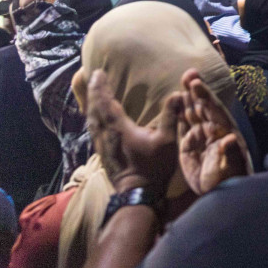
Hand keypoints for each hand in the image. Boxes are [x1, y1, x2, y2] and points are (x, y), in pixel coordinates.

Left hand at [85, 69, 178, 194]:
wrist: (138, 195)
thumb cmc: (153, 167)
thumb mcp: (166, 141)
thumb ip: (169, 116)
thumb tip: (176, 93)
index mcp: (118, 128)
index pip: (105, 102)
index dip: (100, 86)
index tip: (97, 72)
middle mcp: (105, 135)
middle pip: (93, 109)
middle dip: (92, 91)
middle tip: (93, 77)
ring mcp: (102, 145)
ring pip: (91, 120)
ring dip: (91, 104)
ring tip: (94, 93)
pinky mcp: (102, 153)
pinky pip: (93, 129)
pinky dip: (93, 117)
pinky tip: (97, 117)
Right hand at [174, 71, 249, 193]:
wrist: (220, 194)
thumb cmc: (229, 180)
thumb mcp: (230, 169)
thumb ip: (229, 154)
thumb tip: (229, 139)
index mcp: (224, 132)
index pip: (214, 110)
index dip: (206, 96)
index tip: (197, 84)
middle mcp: (213, 131)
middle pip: (203, 107)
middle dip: (196, 91)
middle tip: (188, 73)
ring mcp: (200, 137)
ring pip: (193, 114)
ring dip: (187, 99)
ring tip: (182, 82)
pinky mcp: (189, 146)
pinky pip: (183, 127)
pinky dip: (179, 115)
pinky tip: (174, 104)